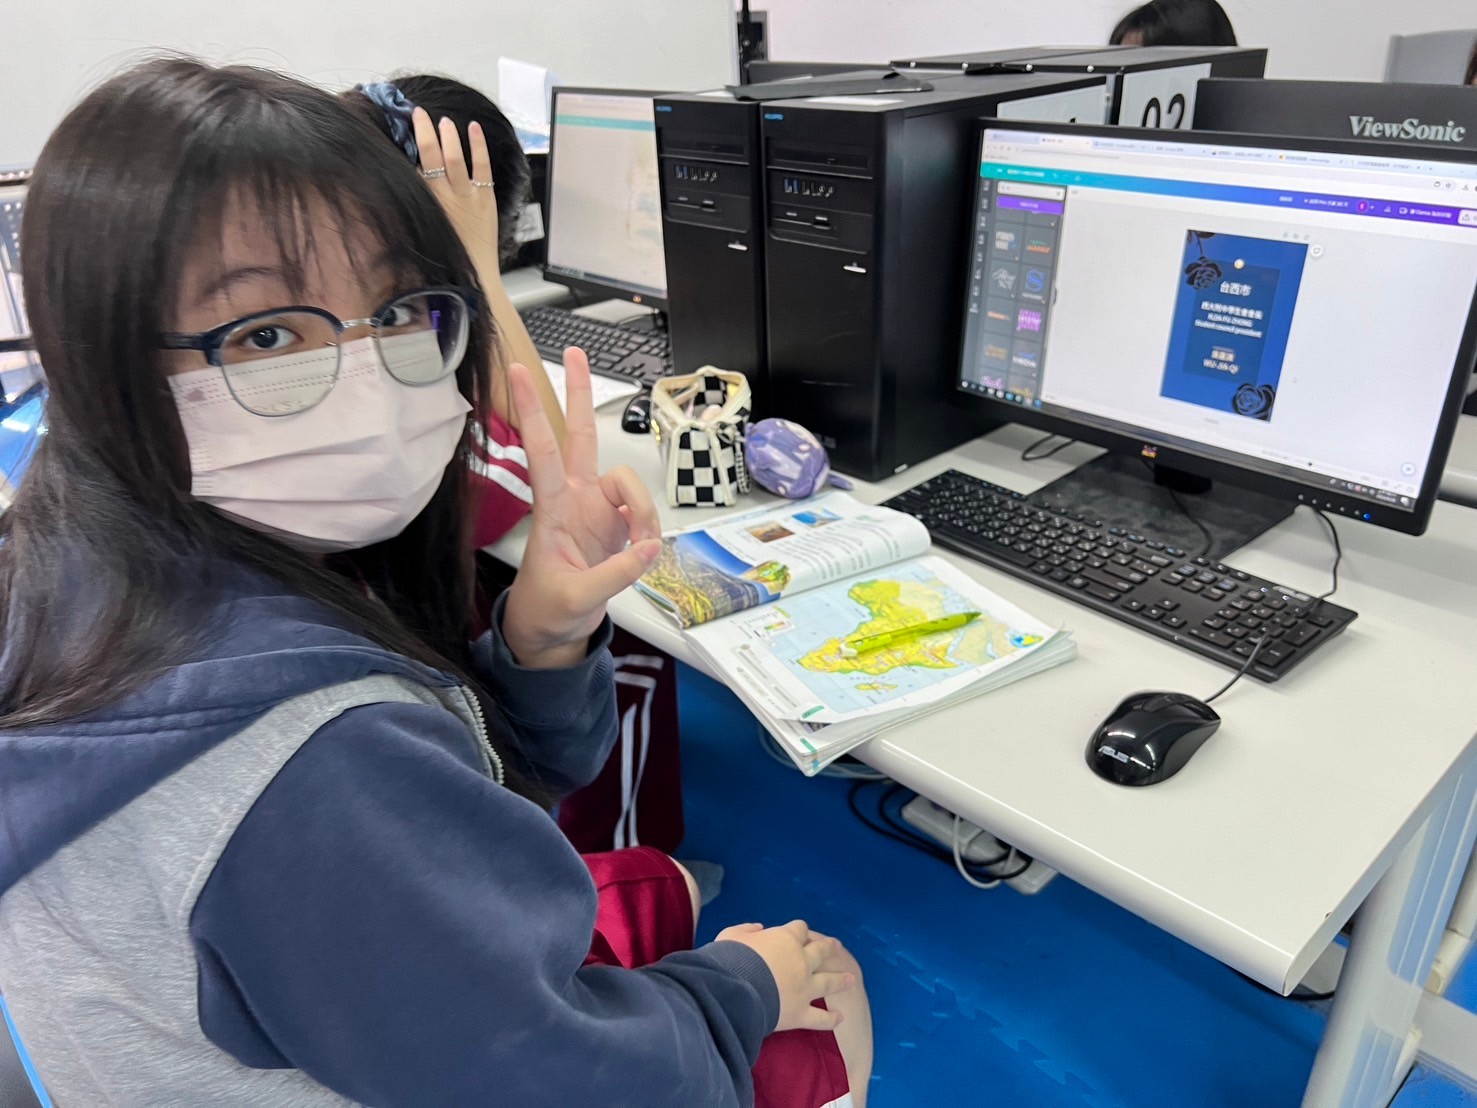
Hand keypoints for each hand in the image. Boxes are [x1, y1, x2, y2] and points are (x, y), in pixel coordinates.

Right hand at [411, 107, 499, 271]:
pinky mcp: (486, 199)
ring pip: (453, 159)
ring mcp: (466, 197)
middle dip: (423, 132)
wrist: (474, 276)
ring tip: (443, 121)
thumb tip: (409, 180)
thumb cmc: (448, 256)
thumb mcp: (424, 229)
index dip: (407, 147)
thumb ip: (416, 206)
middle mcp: (442, 197)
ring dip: (447, 137)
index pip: (412, 169)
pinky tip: (474, 128)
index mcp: (424, 205)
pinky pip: (482, 167)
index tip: (402, 129)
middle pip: (429, 157)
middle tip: (417, 113)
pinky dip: (478, 146)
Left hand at [501, 349, 661, 667]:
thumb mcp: (576, 599)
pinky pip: (645, 515)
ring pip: (628, 481)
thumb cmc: (548, 609)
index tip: (516, 373)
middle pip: (580, 436)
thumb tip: (649, 549)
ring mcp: (598, 510)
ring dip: (642, 510)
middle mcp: (575, 500)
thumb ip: (615, 574)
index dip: (531, 411)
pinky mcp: (618, 526)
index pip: (542, 450)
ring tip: (640, 547)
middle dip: (579, 395)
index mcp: (552, 509)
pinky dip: (650, 531)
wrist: (552, 633)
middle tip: (577, 354)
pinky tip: (643, 553)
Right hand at [715, 921, 855, 1032]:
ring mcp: (804, 988)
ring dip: (840, 980)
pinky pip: (820, 1018)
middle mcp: (801, 961)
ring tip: (851, 979)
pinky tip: (840, 1017)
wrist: (734, 991)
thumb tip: (759, 929)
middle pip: (820, 951)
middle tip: (836, 946)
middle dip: (828, 947)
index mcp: (785, 939)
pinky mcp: (801, 1013)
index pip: (799, 929)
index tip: (799, 932)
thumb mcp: (731, 935)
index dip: (799, 930)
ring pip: (828, 982)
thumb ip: (747, 930)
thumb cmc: (730, 959)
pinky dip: (831, 1018)